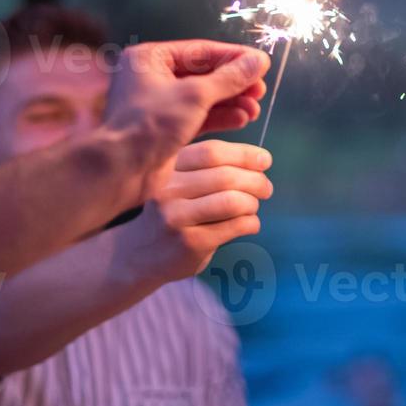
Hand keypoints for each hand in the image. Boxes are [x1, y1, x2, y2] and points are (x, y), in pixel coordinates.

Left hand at [105, 40, 268, 197]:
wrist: (121, 170)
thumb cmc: (151, 125)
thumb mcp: (195, 95)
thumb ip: (230, 78)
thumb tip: (259, 61)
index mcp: (149, 58)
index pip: (200, 51)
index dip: (234, 57)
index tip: (262, 63)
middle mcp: (151, 77)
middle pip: (203, 73)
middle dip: (234, 83)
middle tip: (260, 90)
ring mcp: (158, 104)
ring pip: (202, 96)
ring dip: (231, 101)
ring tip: (255, 108)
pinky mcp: (165, 128)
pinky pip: (198, 116)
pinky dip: (220, 117)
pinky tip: (242, 119)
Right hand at [123, 140, 272, 284]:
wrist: (139, 254)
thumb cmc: (171, 212)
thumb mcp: (179, 182)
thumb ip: (209, 168)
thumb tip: (259, 160)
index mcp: (168, 168)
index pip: (212, 152)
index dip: (244, 154)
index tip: (264, 160)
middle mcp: (168, 189)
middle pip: (225, 176)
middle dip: (255, 180)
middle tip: (266, 188)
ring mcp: (176, 217)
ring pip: (232, 201)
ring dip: (253, 202)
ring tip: (254, 207)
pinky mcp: (189, 242)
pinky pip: (234, 226)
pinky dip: (251, 223)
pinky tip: (250, 224)